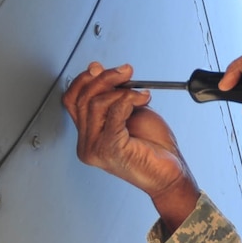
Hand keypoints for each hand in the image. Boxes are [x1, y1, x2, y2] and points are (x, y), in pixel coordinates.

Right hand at [62, 62, 198, 226]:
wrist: (169, 173)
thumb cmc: (153, 148)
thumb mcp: (129, 110)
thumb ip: (112, 93)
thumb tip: (96, 69)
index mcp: (88, 136)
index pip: (72, 100)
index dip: (84, 80)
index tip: (100, 68)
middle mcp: (87, 144)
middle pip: (82, 99)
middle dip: (105, 78)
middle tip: (126, 72)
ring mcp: (95, 148)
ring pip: (96, 104)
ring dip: (121, 91)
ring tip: (140, 94)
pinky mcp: (110, 148)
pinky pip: (114, 112)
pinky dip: (129, 100)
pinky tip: (142, 100)